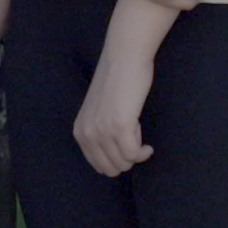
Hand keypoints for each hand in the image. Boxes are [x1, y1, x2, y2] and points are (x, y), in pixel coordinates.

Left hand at [72, 51, 155, 178]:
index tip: (126, 144)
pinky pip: (134, 154)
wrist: (124, 58)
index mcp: (80, 132)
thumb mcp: (98, 112)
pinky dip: (143, 153)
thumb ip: (99, 133)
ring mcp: (102, 131)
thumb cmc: (117, 82)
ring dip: (136, 153)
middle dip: (127, 159)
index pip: (98, 165)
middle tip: (133, 137)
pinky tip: (147, 144)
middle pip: (111, 168)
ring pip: (124, 163)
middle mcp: (87, 134)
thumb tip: (115, 159)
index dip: (117, 159)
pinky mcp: (120, 126)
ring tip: (136, 131)